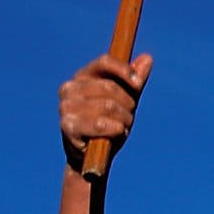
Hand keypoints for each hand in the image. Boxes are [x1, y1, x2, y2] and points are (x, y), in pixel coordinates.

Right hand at [58, 54, 151, 171]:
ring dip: (124, 119)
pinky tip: (116, 133)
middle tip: (128, 115)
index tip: (138, 84)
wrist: (95, 155)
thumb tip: (147, 58)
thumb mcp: (126, 100)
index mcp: (82, 76)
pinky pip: (101, 124)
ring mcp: (66, 107)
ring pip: (109, 106)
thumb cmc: (110, 123)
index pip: (104, 62)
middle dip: (127, 103)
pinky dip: (116, 130)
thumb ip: (134, 80)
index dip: (124, 70)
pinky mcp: (67, 127)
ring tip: (122, 126)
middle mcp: (69, 88)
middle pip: (110, 87)